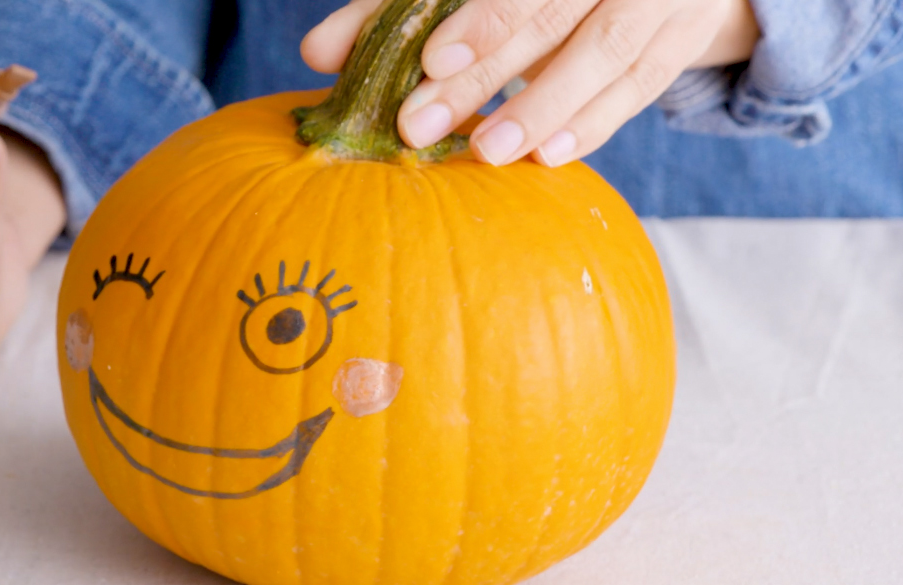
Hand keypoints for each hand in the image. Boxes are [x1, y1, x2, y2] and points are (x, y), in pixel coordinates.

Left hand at [303, 0, 758, 165]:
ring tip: (489, 151)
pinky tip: (551, 156)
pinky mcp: (682, 35)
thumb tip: (317, 54)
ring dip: (544, 106)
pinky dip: (596, 122)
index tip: (432, 59)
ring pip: (606, 51)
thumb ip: (393, 10)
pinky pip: (643, 84)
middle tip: (423, 126)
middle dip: (486, 69)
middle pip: (548, 10)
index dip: (480, 16)